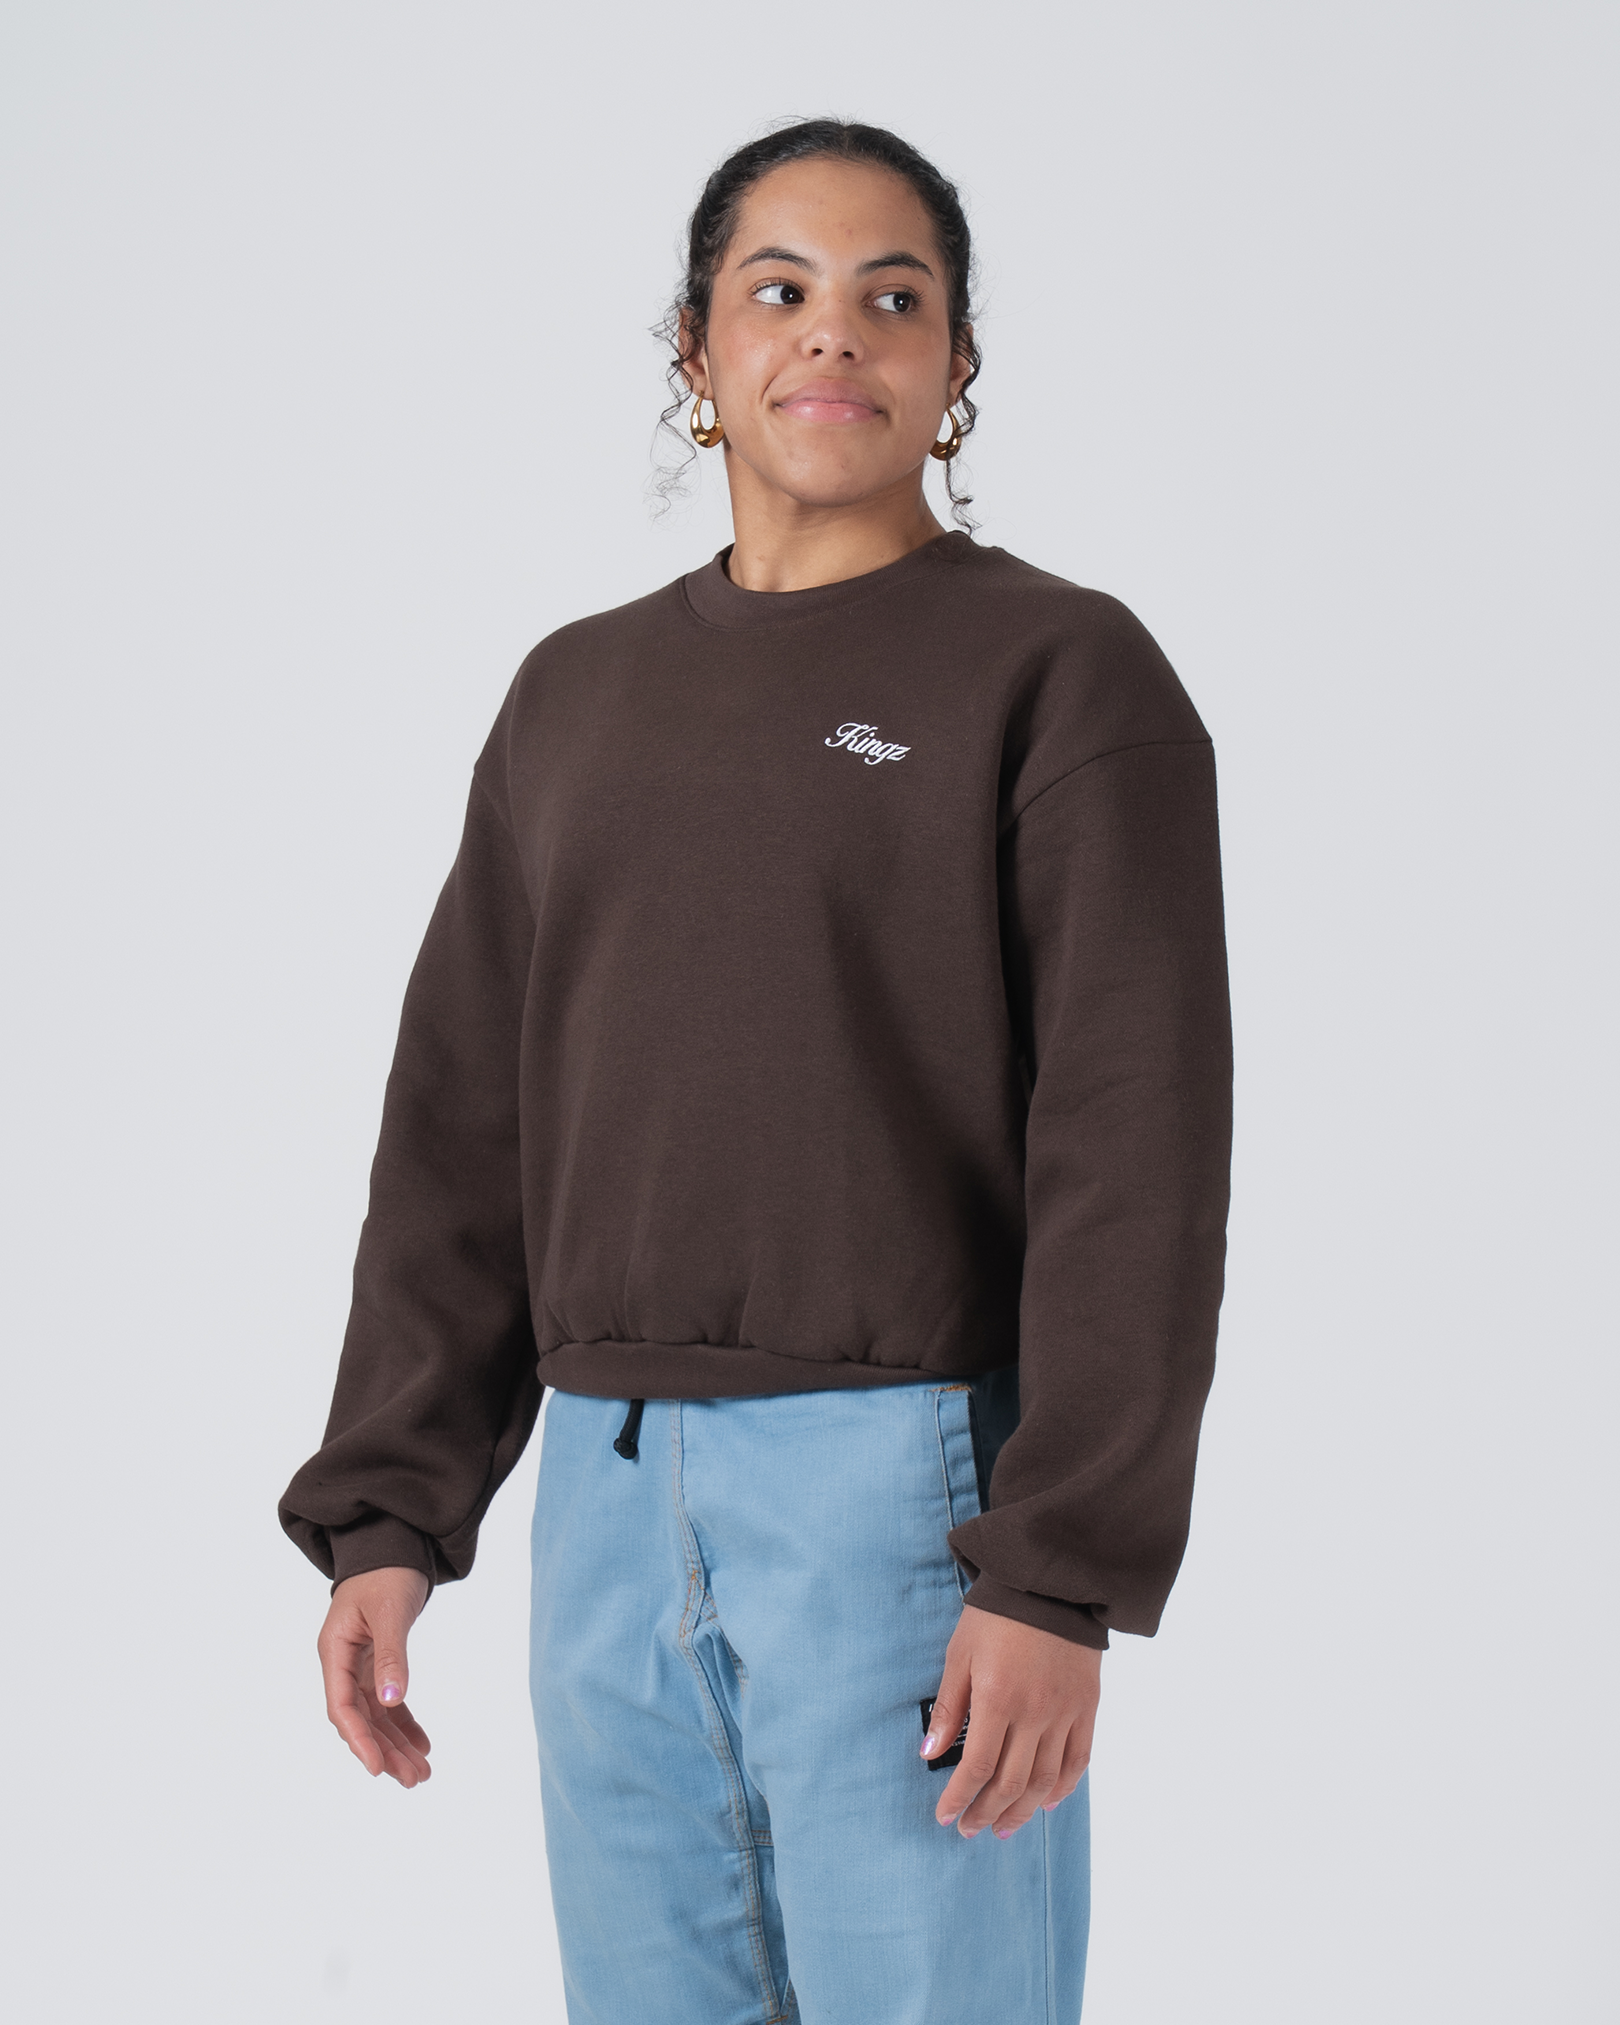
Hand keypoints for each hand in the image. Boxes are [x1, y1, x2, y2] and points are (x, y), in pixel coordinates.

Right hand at [317, 1566, 432, 1787]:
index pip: (342, 1706)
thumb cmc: (386, 1571)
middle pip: (360, 1718)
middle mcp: (342, 1662)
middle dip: (385, 1751)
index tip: (378, 1768)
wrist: (392, 1543)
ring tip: (423, 1772)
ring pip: (376, 1715)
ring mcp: (359, 1664)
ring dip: (397, 1743)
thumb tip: (392, 1701)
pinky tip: (423, 1743)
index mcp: (334, 1650)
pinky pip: (389, 1701)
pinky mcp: (377, 1662)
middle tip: (414, 1779)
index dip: (359, 1740)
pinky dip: (405, 1723)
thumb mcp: (390, 1612)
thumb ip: (390, 1656)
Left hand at [922, 1603, 1100, 1837]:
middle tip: (969, 1829)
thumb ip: (950, 1707)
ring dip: (1021, 1812)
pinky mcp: (1088, 1707)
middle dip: (985, 1813)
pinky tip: (1045, 1803)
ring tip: (1003, 1828)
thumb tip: (930, 1753)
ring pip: (1044, 1781)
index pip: (975, 1767)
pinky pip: (1078, 1760)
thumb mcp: (960, 1653)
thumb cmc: (997, 1614)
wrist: (1051, 1582)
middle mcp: (1034, 1713)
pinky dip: (1062, 1788)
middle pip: (1010, 1783)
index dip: (958, 1798)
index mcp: (997, 1698)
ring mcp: (1065, 1713)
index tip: (944, 1816)